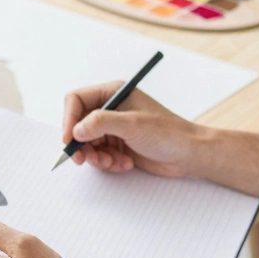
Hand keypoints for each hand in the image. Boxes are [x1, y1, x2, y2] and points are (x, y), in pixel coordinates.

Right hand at [61, 84, 208, 176]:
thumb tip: (76, 130)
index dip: (69, 119)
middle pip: (78, 124)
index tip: (69, 139)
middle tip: (84, 160)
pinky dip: (108, 163)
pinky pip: (99, 155)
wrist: (189, 155)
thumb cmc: (169, 133)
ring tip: (112, 162)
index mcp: (113, 93)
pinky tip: (124, 163)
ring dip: (96, 156)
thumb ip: (101, 123)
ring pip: (87, 143)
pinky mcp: (118, 146)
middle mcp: (110, 109)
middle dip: (81, 144)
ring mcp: (114, 128)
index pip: (77, 100)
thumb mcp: (133, 124)